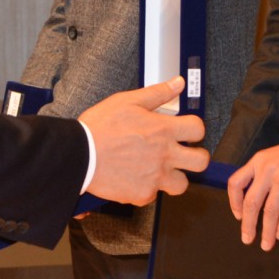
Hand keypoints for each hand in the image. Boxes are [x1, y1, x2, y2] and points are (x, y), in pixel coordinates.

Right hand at [79, 77, 208, 204]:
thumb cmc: (100, 127)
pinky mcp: (142, 195)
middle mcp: (164, 155)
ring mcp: (154, 177)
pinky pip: (154, 195)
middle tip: (183, 154)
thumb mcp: (128, 101)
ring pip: (182, 184)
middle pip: (201, 162)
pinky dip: (147, 188)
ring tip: (159, 169)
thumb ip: (158, 93)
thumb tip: (178, 83)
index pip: (198, 129)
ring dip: (174, 177)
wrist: (78, 155)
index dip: (195, 129)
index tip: (187, 131)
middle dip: (196, 157)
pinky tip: (135, 177)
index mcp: (163, 130)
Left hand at [226, 137, 278, 249]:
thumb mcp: (271, 157)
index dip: (233, 202)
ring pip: (270, 211)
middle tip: (247, 238)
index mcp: (257, 161)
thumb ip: (260, 174)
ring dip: (267, 231)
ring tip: (266, 243)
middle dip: (248, 224)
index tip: (238, 216)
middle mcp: (268, 170)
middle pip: (251, 202)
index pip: (236, 183)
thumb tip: (251, 202)